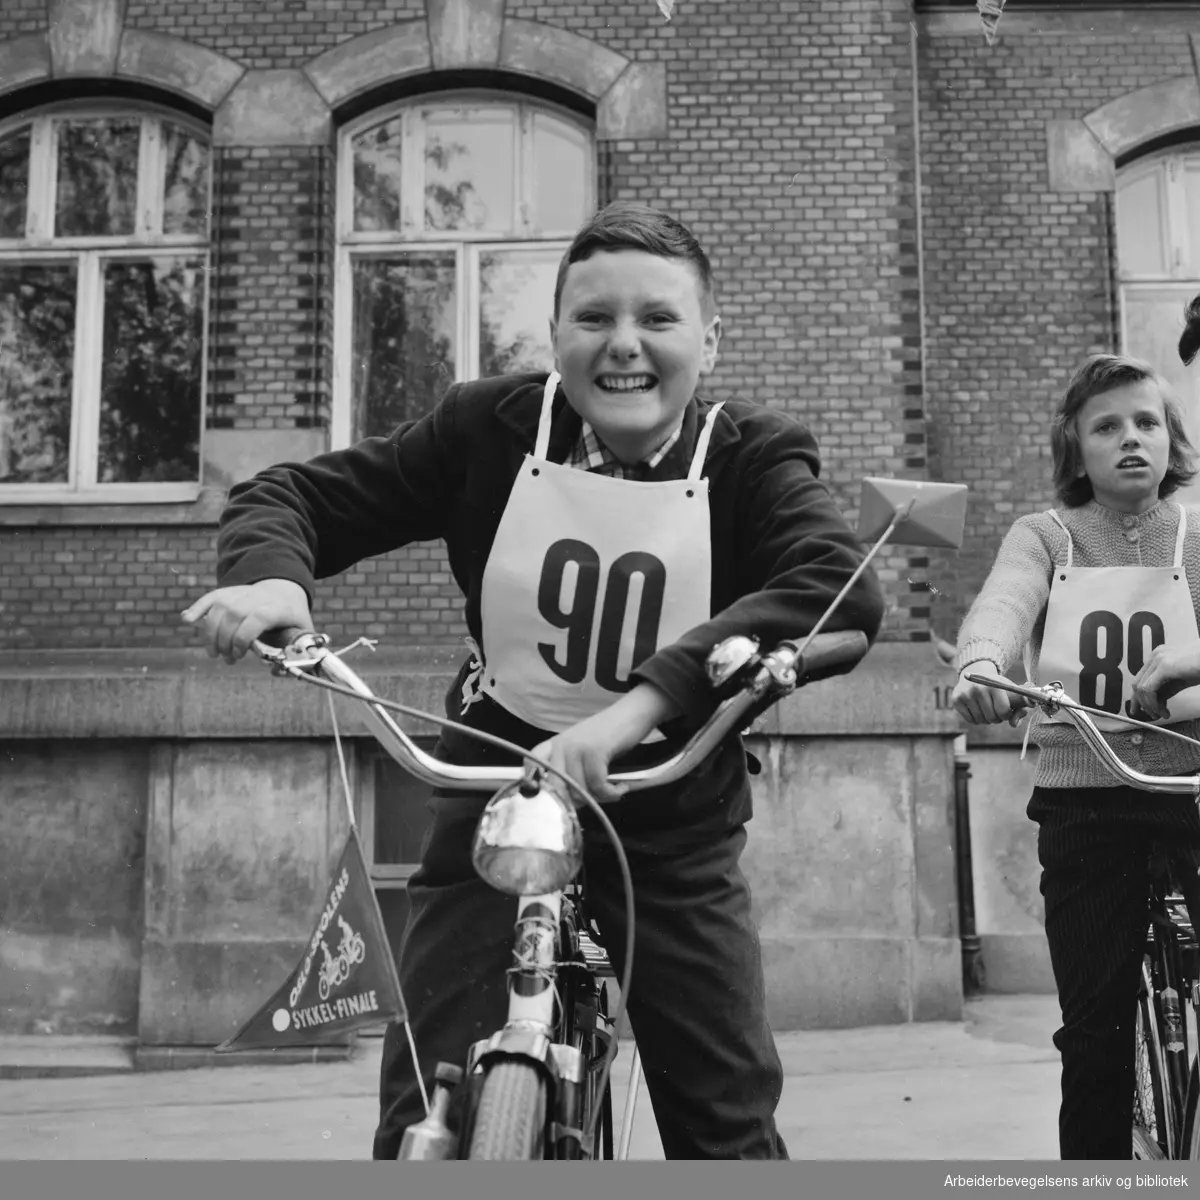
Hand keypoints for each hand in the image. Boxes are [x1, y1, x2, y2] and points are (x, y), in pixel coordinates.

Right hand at [181, 579, 311, 663]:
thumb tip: (277, 672)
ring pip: (220, 608)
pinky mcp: (229, 592)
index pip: (258, 618)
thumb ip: (294, 653)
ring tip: (214, 653)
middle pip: (235, 615)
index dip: (244, 638)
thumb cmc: (292, 619)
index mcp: (279, 609)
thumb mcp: (302, 634)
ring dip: (211, 633)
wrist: (284, 591)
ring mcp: (242, 593)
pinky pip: (211, 597)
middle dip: (226, 641)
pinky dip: (197, 608)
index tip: (240, 655)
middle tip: (227, 659)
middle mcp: (258, 598)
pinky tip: (187, 620)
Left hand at [528, 682, 680, 805]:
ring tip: (611, 791)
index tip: (552, 798)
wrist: (632, 714)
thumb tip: (565, 803)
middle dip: (574, 801)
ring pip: (578, 789)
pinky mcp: (593, 751)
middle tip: (593, 800)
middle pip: (556, 787)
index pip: (531, 763)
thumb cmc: (609, 737)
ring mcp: (576, 747)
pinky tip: (620, 789)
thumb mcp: (583, 752)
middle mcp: (561, 745)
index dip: (535, 782)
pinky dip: (611, 793)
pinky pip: (598, 786)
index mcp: (555, 745)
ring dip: (598, 798)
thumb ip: (570, 770)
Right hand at [951, 660, 1017, 725]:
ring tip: (987, 710)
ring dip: (986, 720)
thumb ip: (1020, 708)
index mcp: (994, 685)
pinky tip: (977, 710)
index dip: (1007, 715)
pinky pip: (970, 720)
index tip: (1006, 710)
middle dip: (997, 718)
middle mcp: (978, 688)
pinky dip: (976, 719)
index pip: (1003, 711)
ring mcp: (966, 694)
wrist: (975, 672)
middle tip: (997, 711)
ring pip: (981, 720)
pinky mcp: (956, 699)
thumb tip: (1014, 724)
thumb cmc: (997, 687)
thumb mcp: (1010, 691)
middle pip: (992, 718)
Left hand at [1130, 642, 1199, 720]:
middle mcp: (1156, 655)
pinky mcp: (1163, 666)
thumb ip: (1167, 688)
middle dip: (1141, 703)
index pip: (1141, 679)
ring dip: (1148, 706)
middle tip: (1151, 715)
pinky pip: (1149, 689)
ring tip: (1160, 715)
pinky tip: (1163, 711)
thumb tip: (1156, 703)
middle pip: (1137, 683)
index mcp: (1159, 656)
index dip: (1140, 698)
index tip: (1144, 710)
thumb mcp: (1181, 680)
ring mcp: (1158, 659)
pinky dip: (1153, 704)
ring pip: (1141, 688)